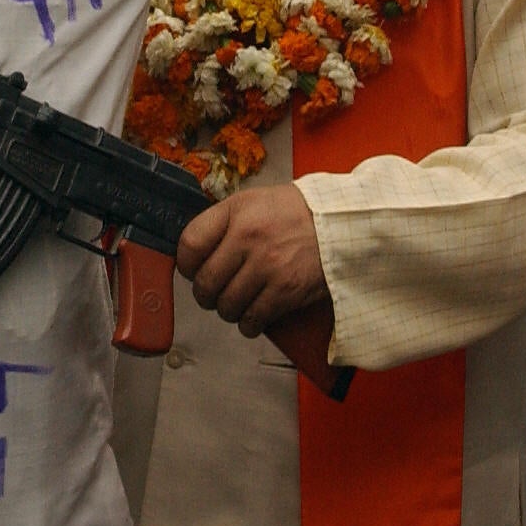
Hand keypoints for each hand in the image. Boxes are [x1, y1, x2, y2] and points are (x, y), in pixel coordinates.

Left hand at [176, 182, 327, 337]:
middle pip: (205, 282)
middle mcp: (248, 239)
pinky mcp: (286, 292)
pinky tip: (252, 317)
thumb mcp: (253, 201)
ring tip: (235, 303)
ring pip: (226, 305)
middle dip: (204, 294)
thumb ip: (222, 222)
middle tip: (212, 293)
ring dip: (227, 310)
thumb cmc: (295, 212)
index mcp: (236, 213)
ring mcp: (267, 267)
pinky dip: (248, 324)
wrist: (341, 223)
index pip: (190, 244)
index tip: (191, 270)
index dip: (184, 263)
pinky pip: (253, 319)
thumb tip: (195, 253)